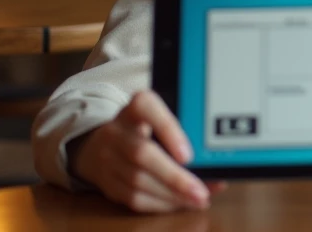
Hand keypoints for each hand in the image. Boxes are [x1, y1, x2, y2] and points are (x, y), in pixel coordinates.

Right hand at [70, 91, 226, 212]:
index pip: (146, 107)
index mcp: (135, 107)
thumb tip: (213, 159)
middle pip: (142, 154)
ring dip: (171, 195)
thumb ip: (182, 129)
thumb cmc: (143, 129)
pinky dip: (160, 204)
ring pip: (138, 181)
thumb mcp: (159, 118)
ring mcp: (107, 158)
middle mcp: (116, 131)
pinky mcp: (106, 183)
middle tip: (200, 190)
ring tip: (197, 199)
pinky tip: (179, 203)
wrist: (98, 146)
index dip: (167, 130)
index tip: (187, 154)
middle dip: (174, 177)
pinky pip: (133, 198)